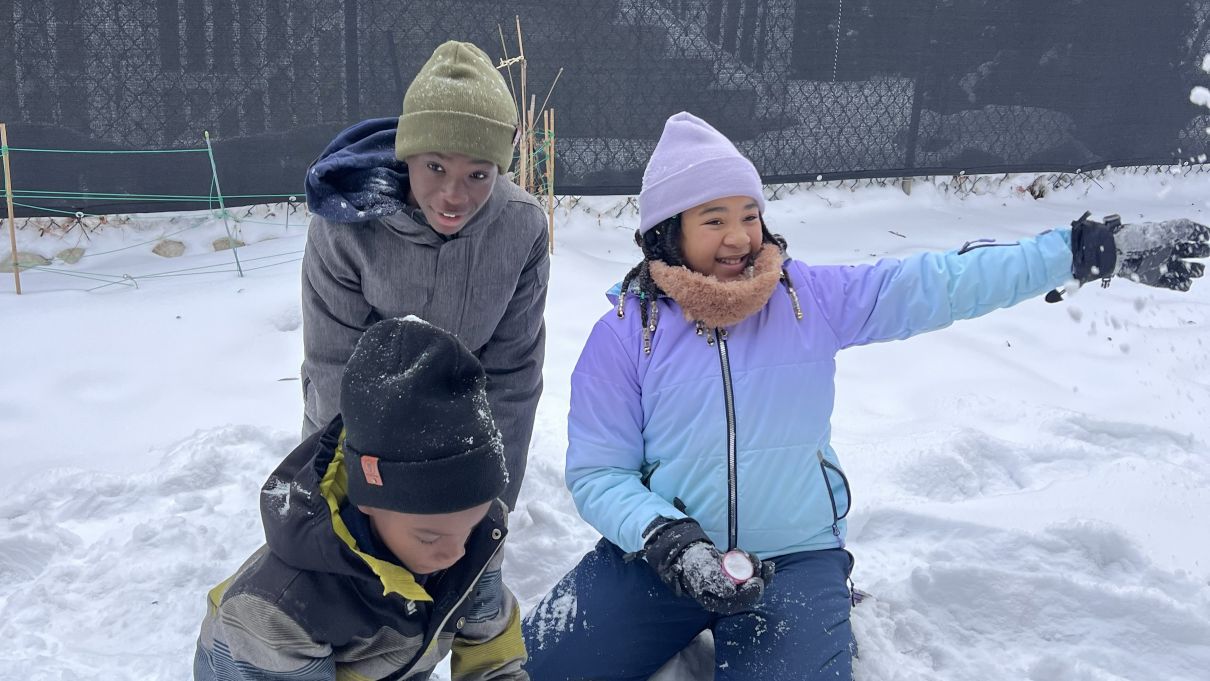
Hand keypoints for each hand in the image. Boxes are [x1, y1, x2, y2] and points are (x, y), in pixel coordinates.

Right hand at [642, 517, 774, 614]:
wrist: (692, 556)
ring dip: (757, 568)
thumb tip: (732, 591)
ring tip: (749, 555)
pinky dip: (757, 565)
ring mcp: (737, 587)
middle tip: (762, 565)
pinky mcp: (740, 576)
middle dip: (759, 578)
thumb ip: (716, 581)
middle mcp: (730, 598)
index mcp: (720, 603)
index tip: (756, 580)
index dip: (751, 594)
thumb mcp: (702, 574)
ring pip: (755, 581)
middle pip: (751, 593)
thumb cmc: (695, 566)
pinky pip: (754, 573)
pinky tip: (755, 558)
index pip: (739, 603)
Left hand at [1071, 212, 1207, 290]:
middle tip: (1205, 253)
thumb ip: (1186, 229)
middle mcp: (1167, 251)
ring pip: (1185, 271)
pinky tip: (1186, 283)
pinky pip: (1172, 284)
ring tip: (1197, 271)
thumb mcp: (1164, 231)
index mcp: (1169, 237)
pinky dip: (1181, 285)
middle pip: (1191, 254)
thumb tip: (1207, 232)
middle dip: (1201, 253)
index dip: (1202, 239)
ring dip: (1193, 271)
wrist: (1116, 253)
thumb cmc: (1139, 239)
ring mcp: (1161, 265)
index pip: (1192, 238)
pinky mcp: (1154, 279)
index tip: (1208, 241)